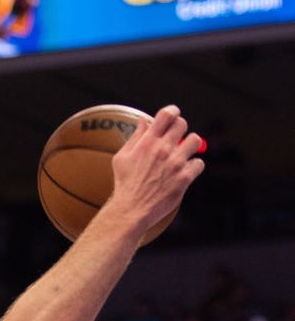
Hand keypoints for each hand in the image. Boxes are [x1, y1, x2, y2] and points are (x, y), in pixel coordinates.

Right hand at [109, 104, 204, 232]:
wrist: (131, 209)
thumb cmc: (125, 183)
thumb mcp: (122, 157)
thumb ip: (135, 137)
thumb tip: (143, 120)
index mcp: (147, 142)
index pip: (167, 115)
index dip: (173, 111)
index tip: (173, 115)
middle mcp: (162, 150)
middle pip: (182, 124)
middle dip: (180, 129)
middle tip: (176, 139)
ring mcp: (175, 163)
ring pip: (195, 140)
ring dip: (190, 146)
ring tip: (182, 154)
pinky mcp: (184, 177)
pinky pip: (199, 163)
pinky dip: (193, 167)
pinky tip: (184, 172)